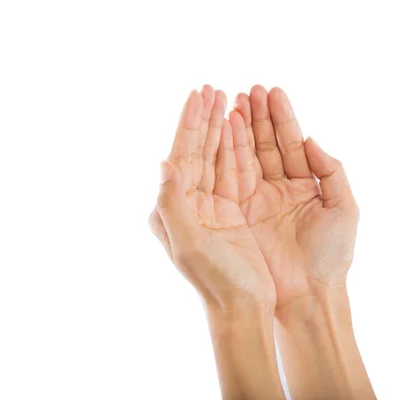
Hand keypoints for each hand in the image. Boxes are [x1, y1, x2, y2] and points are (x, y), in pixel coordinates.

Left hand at [149, 86, 275, 309]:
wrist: (241, 308)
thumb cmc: (214, 281)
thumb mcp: (189, 244)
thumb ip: (172, 204)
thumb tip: (162, 164)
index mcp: (172, 210)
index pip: (180, 156)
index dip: (189, 125)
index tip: (198, 95)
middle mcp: (187, 205)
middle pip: (197, 152)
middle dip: (204, 120)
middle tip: (212, 90)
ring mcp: (209, 207)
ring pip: (214, 158)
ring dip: (220, 129)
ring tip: (226, 101)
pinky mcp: (230, 212)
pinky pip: (232, 173)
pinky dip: (235, 150)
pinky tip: (238, 131)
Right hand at [229, 86, 359, 306]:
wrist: (309, 295)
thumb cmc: (332, 255)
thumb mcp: (344, 208)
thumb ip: (331, 170)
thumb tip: (311, 139)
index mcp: (307, 186)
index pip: (292, 143)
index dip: (283, 118)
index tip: (273, 91)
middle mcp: (281, 189)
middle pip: (268, 145)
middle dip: (259, 117)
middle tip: (249, 89)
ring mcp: (259, 199)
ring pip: (249, 156)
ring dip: (241, 129)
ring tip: (234, 101)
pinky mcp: (241, 212)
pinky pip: (234, 177)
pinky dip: (229, 153)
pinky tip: (225, 129)